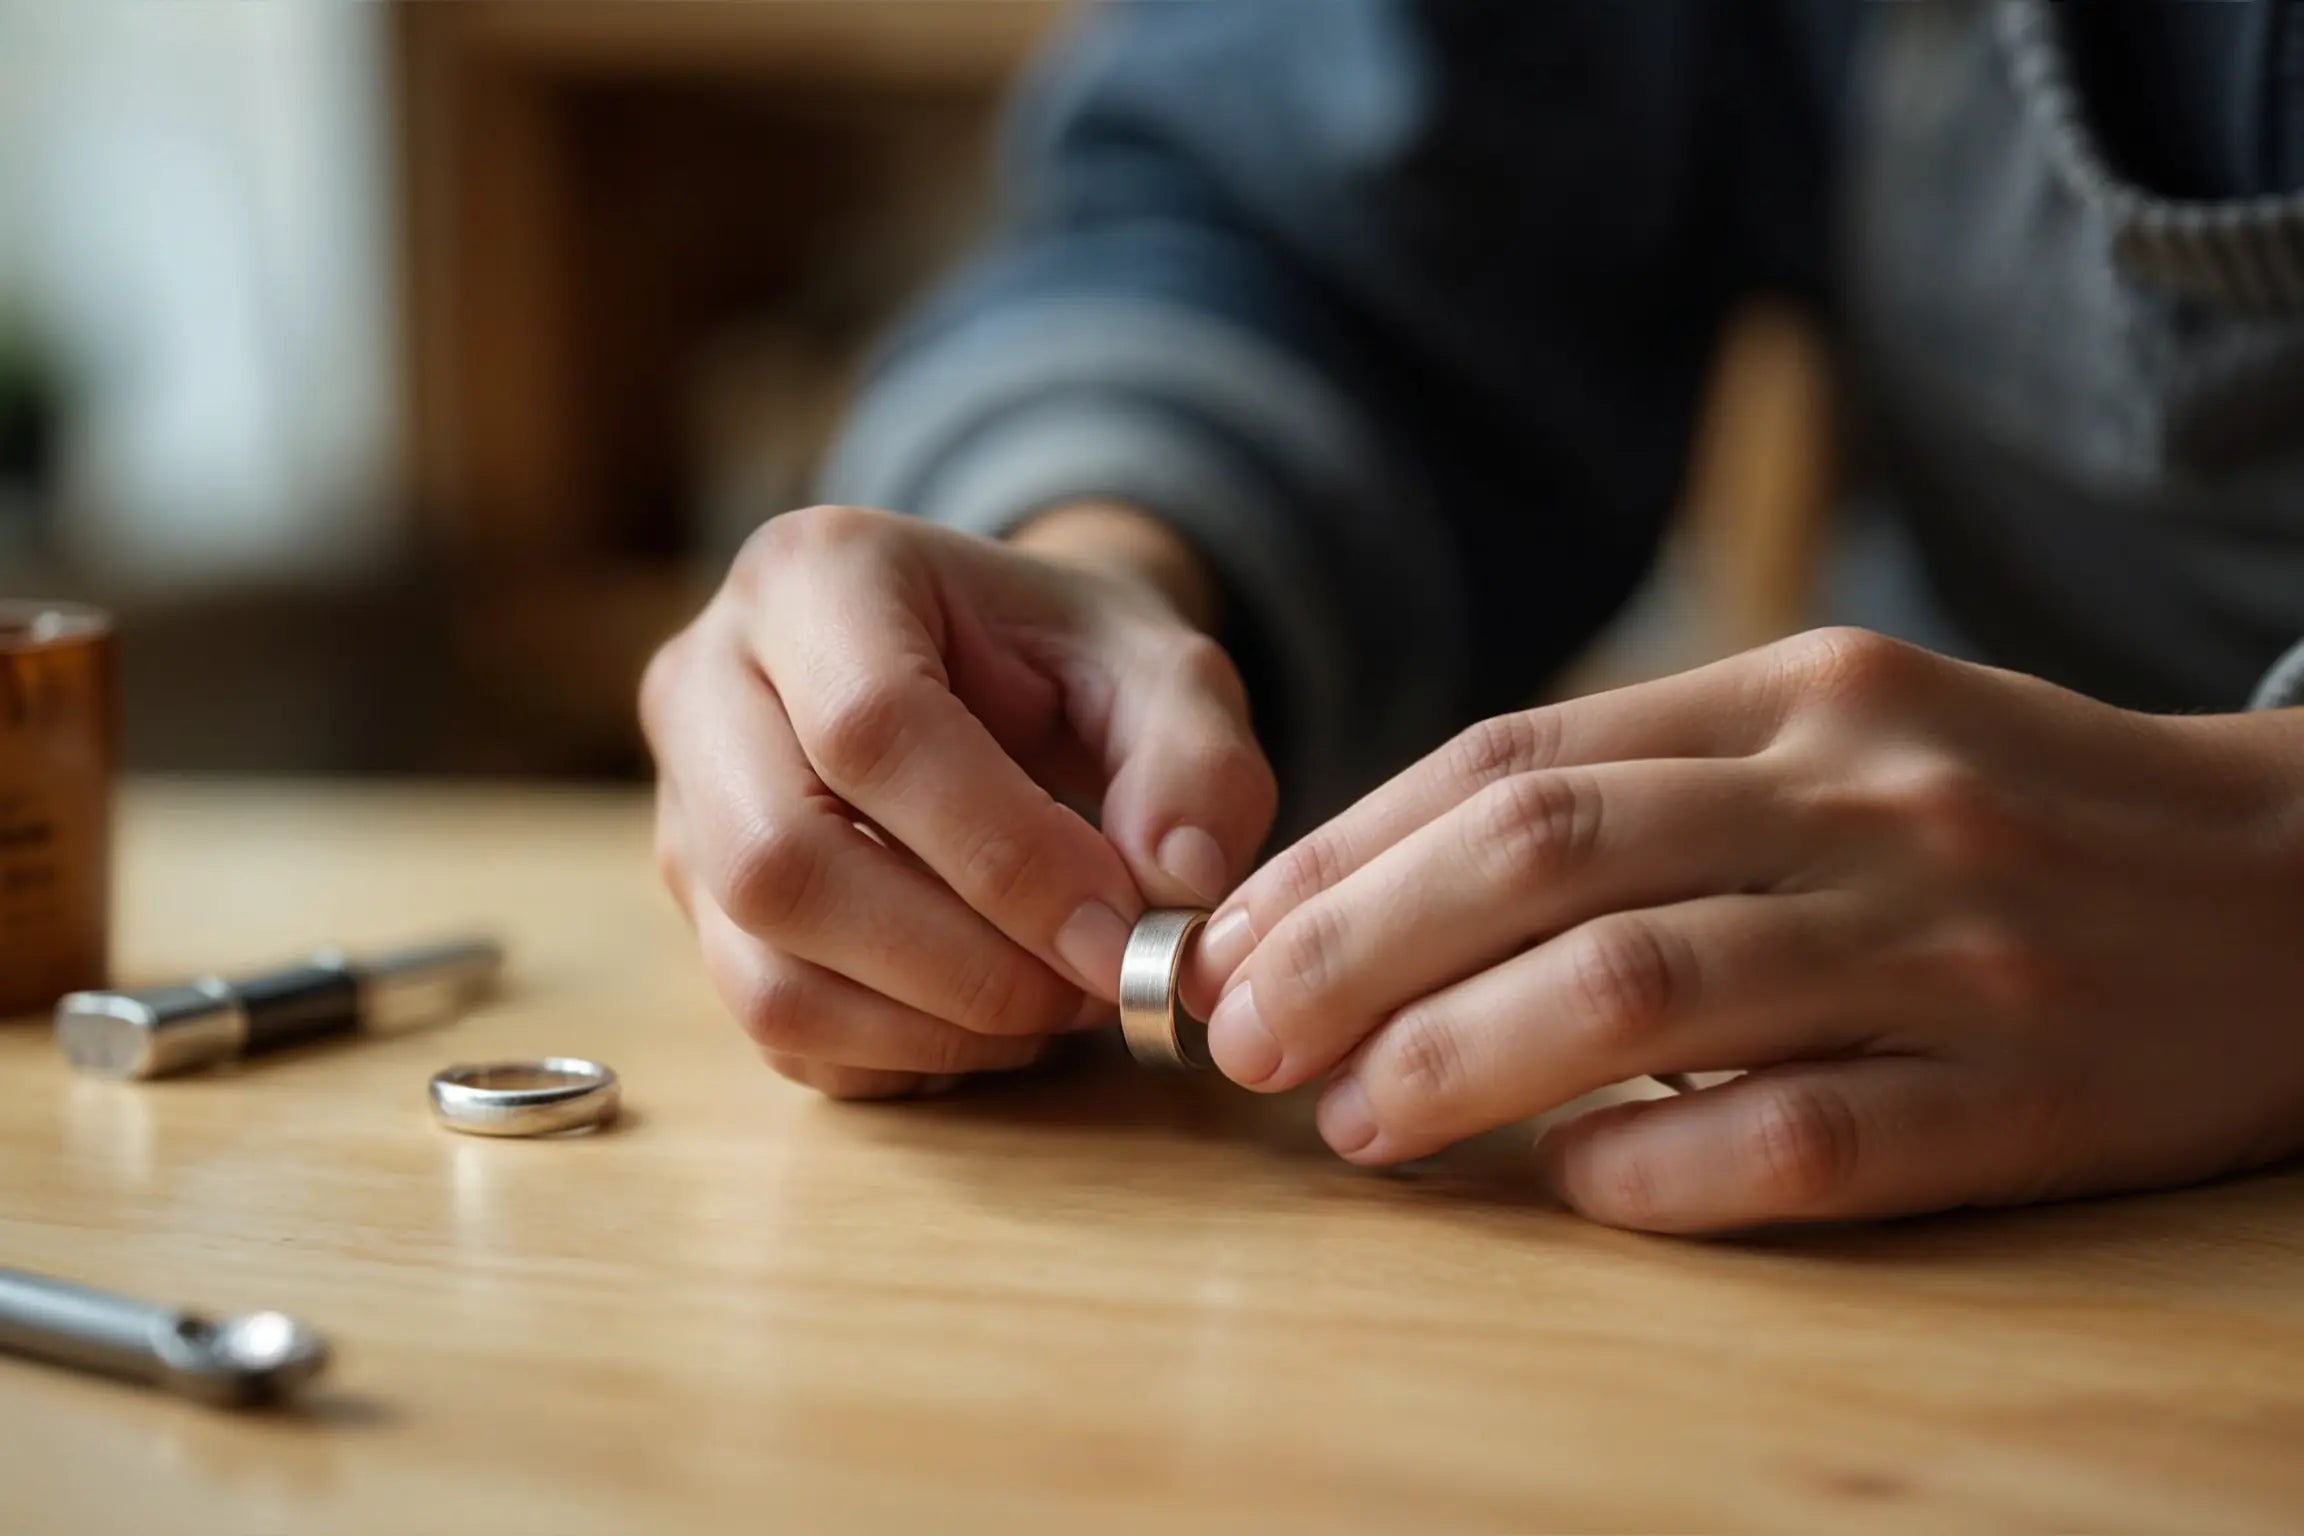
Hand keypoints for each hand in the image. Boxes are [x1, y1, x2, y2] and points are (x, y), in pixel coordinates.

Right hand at [643, 503, 1274, 1097]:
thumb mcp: (1165, 670)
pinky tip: (992, 1020)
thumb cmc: (1071, 661)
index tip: (1121, 931)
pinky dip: (901, 1055)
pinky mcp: (699, 908)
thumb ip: (1197, 762)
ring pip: (764, 972)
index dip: (1005, 856)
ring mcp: (683, 805)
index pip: (873, 729)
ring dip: (935, 1027)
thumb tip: (1175, 886)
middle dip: (963, 963)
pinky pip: (775, 1029)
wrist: (994, 669)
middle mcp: (709, 682)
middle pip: (781, 862)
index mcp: (817, 575)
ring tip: (1055, 1008)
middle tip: (1094, 989)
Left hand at [1192, 628, 2303, 1230]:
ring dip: (1457, 1059)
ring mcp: (1945, 942)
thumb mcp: (1839, 736)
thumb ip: (1646, 788)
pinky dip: (1655, 1167)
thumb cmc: (2015, 811)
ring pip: (1640, 990)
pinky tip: (1571, 1186)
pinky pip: (1799, 1139)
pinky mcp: (2021, 1093)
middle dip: (1351, 950)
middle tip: (1237, 1038)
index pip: (1509, 759)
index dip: (1343, 855)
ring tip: (1352, 1123)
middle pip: (1542, 856)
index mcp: (1797, 692)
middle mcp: (1861, 795)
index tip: (1231, 937)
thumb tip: (1399, 889)